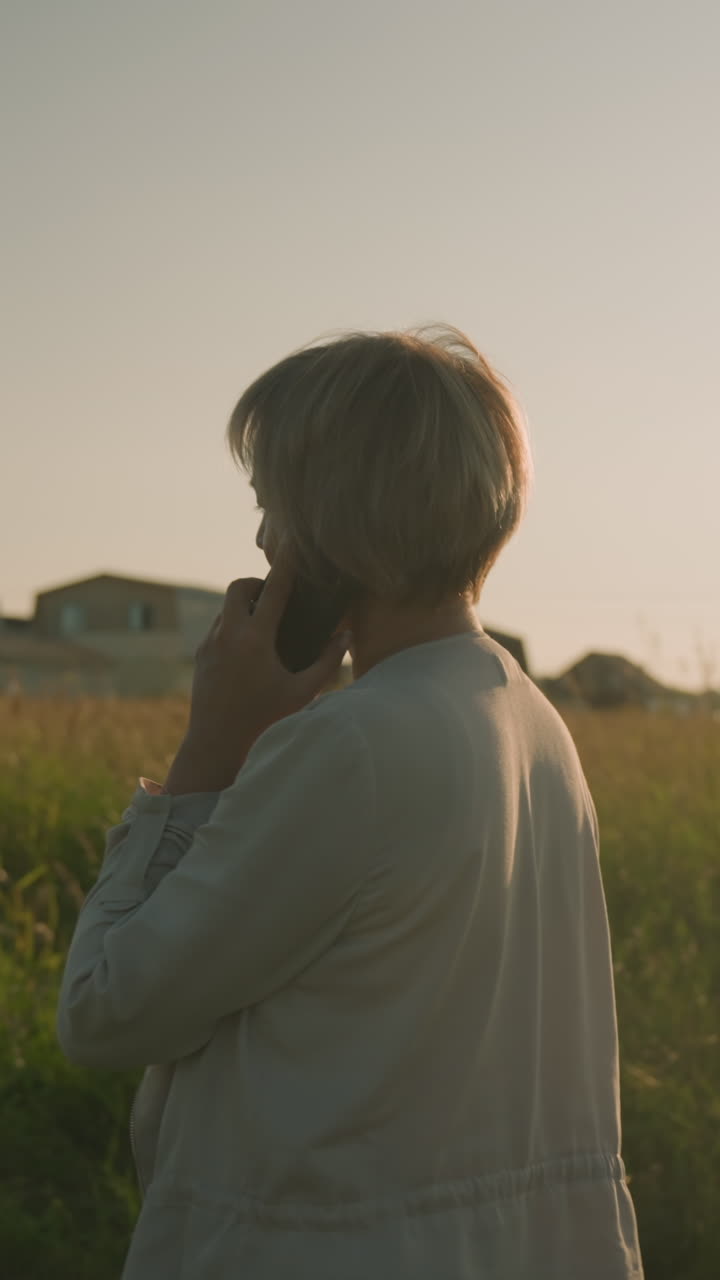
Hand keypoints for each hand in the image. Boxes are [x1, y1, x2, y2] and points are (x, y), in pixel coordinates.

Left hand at [169, 538, 350, 789]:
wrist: (216, 744)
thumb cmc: (264, 721)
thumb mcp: (302, 693)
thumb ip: (326, 663)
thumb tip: (345, 637)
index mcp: (255, 639)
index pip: (274, 590)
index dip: (286, 566)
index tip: (292, 545)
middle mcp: (228, 635)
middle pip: (238, 587)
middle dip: (257, 584)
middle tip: (276, 596)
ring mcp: (210, 644)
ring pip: (225, 608)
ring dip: (245, 607)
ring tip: (266, 624)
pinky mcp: (201, 656)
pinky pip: (218, 628)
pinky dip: (234, 626)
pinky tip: (249, 648)